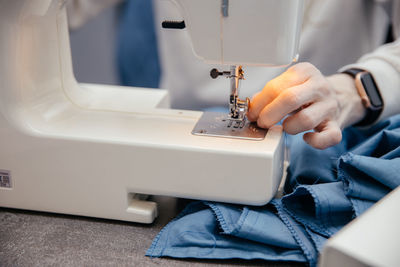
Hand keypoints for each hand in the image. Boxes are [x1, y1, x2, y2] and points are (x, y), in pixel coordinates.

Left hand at [247, 62, 366, 148]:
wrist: (341, 95)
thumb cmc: (307, 92)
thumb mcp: (289, 83)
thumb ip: (270, 93)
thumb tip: (252, 107)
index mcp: (304, 72)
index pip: (276, 87)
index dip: (259, 104)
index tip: (252, 114)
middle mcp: (319, 86)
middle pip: (290, 99)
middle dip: (270, 115)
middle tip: (262, 123)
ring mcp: (330, 106)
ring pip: (306, 120)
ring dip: (289, 127)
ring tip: (285, 127)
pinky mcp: (337, 124)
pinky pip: (329, 137)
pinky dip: (315, 141)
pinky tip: (306, 138)